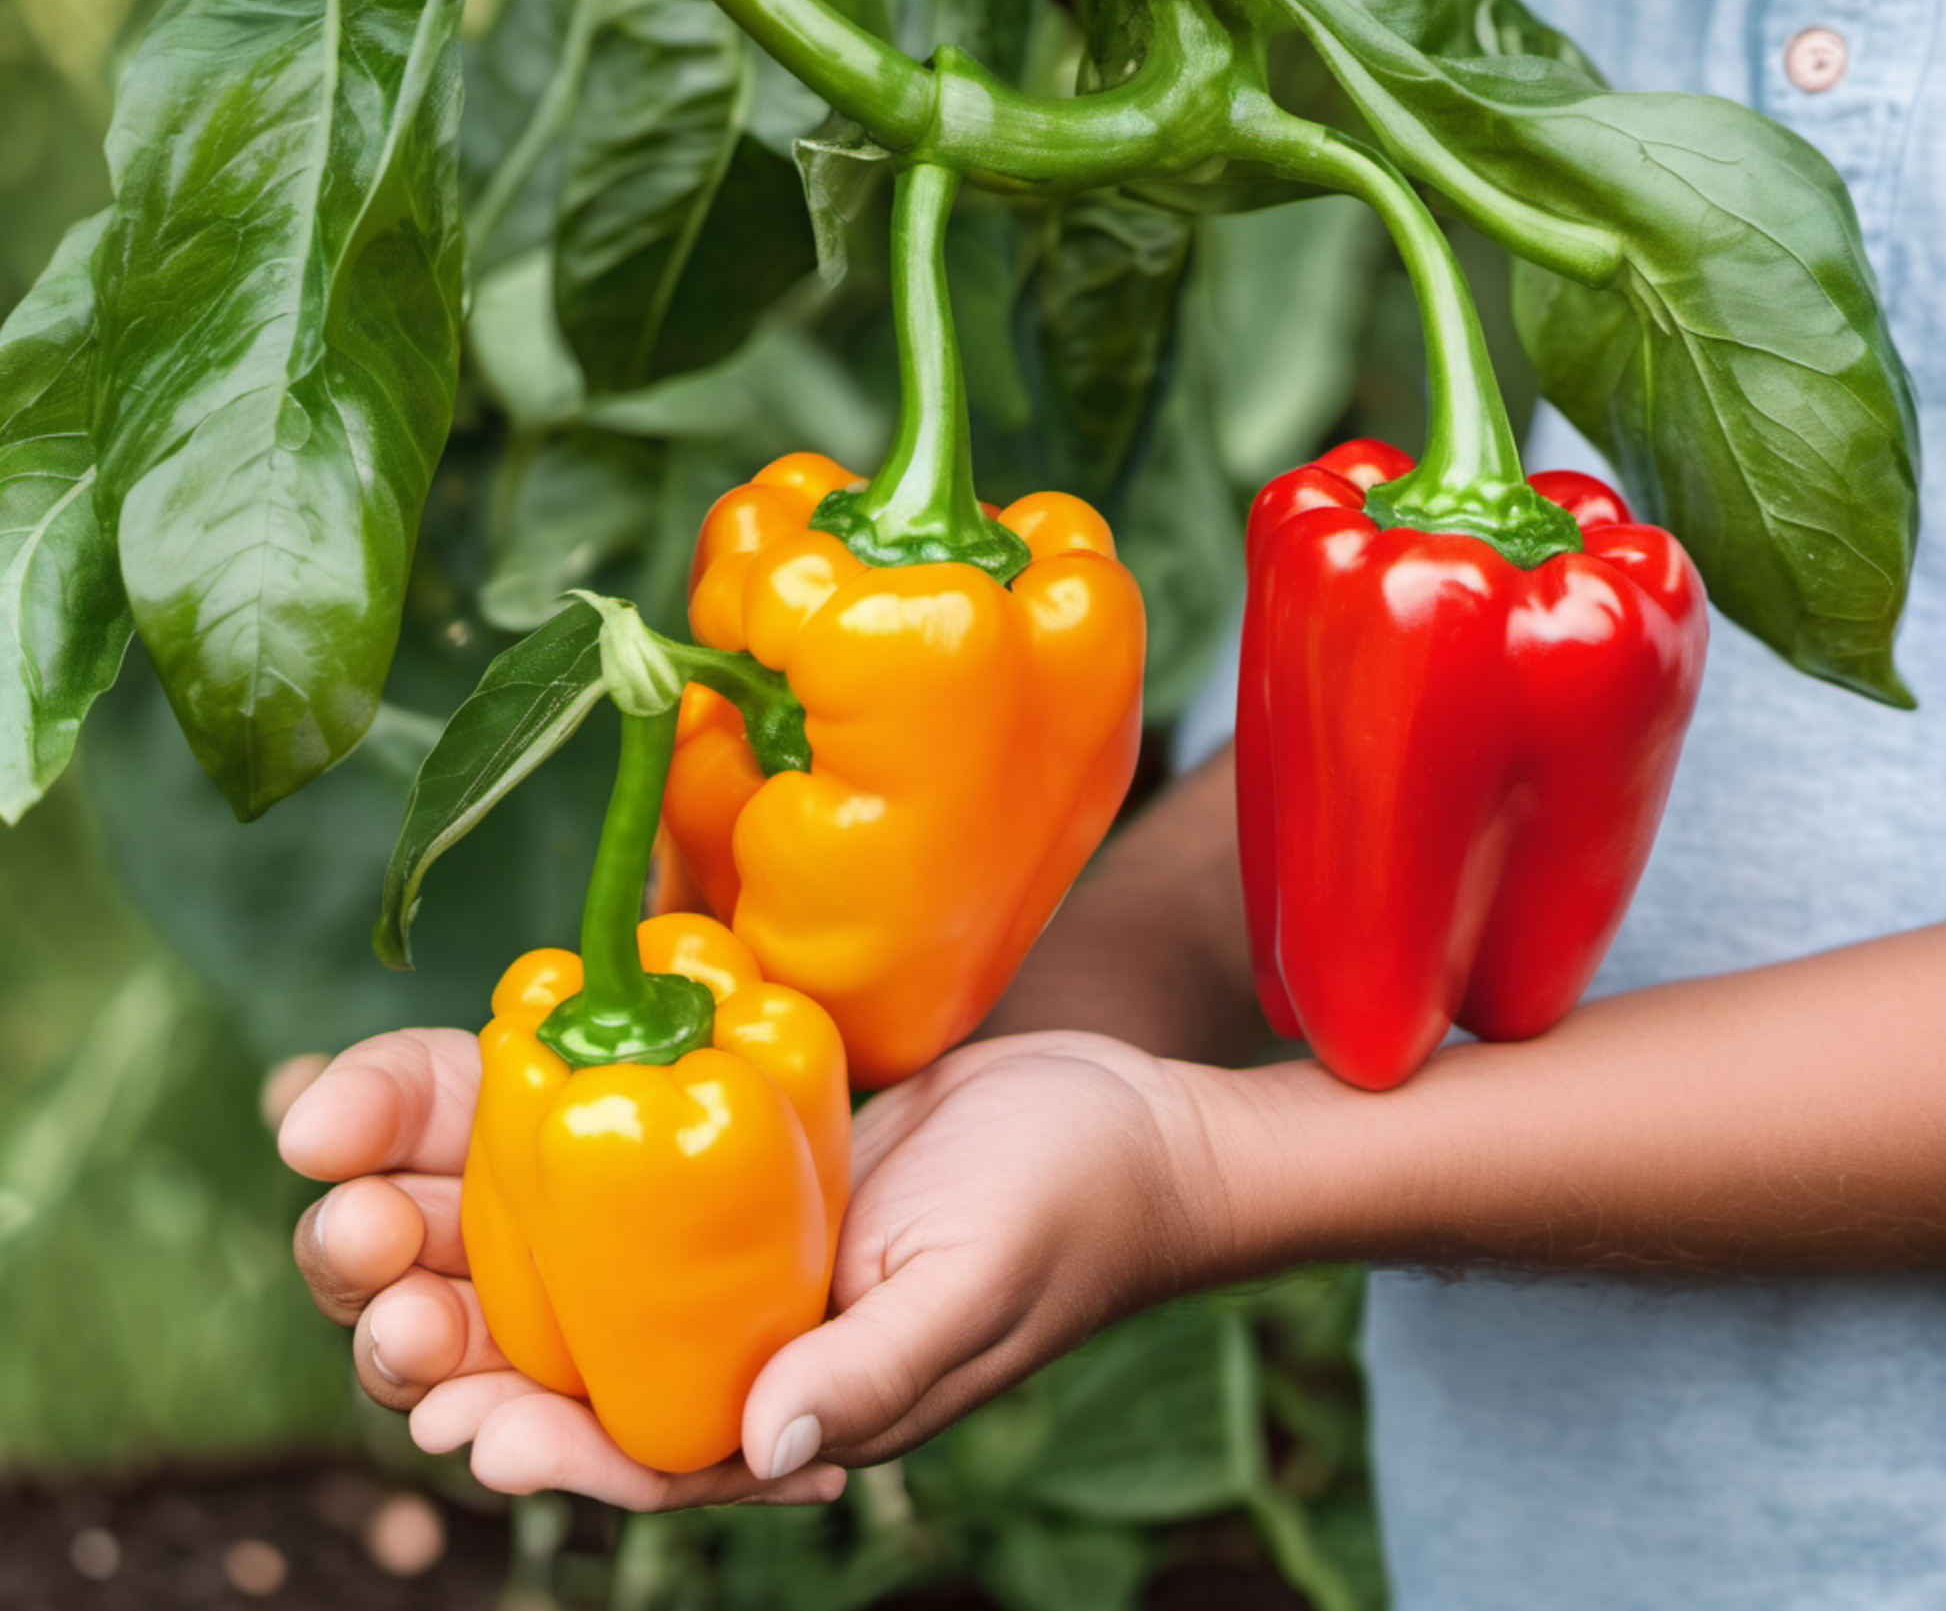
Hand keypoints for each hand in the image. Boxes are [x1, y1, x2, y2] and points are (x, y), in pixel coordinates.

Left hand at [280, 1026, 1209, 1504]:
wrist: (1124, 1116)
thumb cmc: (1069, 1212)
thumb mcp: (974, 1289)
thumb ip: (880, 1371)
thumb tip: (776, 1447)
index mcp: (795, 1400)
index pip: (654, 1449)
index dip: (554, 1447)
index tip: (472, 1426)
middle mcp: (750, 1332)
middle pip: (590, 1362)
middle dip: (480, 1347)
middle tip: (389, 1311)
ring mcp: (742, 1244)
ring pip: (591, 1266)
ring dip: (489, 1249)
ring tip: (389, 1222)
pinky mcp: (747, 1159)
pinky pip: (636, 1167)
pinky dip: (559, 1146)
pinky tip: (494, 1110)